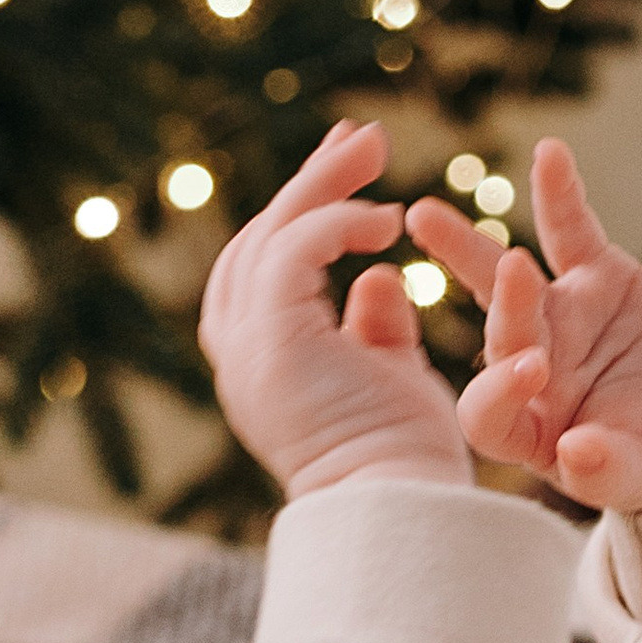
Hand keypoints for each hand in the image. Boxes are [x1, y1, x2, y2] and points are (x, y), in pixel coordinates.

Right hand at [200, 120, 473, 500]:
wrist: (399, 506)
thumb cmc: (403, 458)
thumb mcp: (387, 377)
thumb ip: (374, 328)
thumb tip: (376, 279)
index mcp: (259, 363)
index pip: (261, 269)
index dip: (302, 215)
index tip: (352, 174)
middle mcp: (239, 352)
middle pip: (256, 241)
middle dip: (309, 183)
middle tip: (360, 136)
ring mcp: (248, 346)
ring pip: (269, 236)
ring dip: (323, 184)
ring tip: (372, 146)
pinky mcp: (273, 338)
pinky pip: (292, 252)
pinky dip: (335, 223)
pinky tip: (387, 221)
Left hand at [406, 138, 641, 518]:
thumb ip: (609, 471)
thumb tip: (577, 458)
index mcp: (529, 428)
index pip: (491, 412)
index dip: (500, 393)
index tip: (532, 372)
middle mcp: (532, 368)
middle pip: (501, 335)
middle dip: (503, 306)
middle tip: (509, 271)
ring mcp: (560, 318)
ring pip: (508, 278)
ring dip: (467, 248)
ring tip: (423, 216)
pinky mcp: (596, 278)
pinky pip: (569, 232)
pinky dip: (560, 195)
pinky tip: (550, 154)